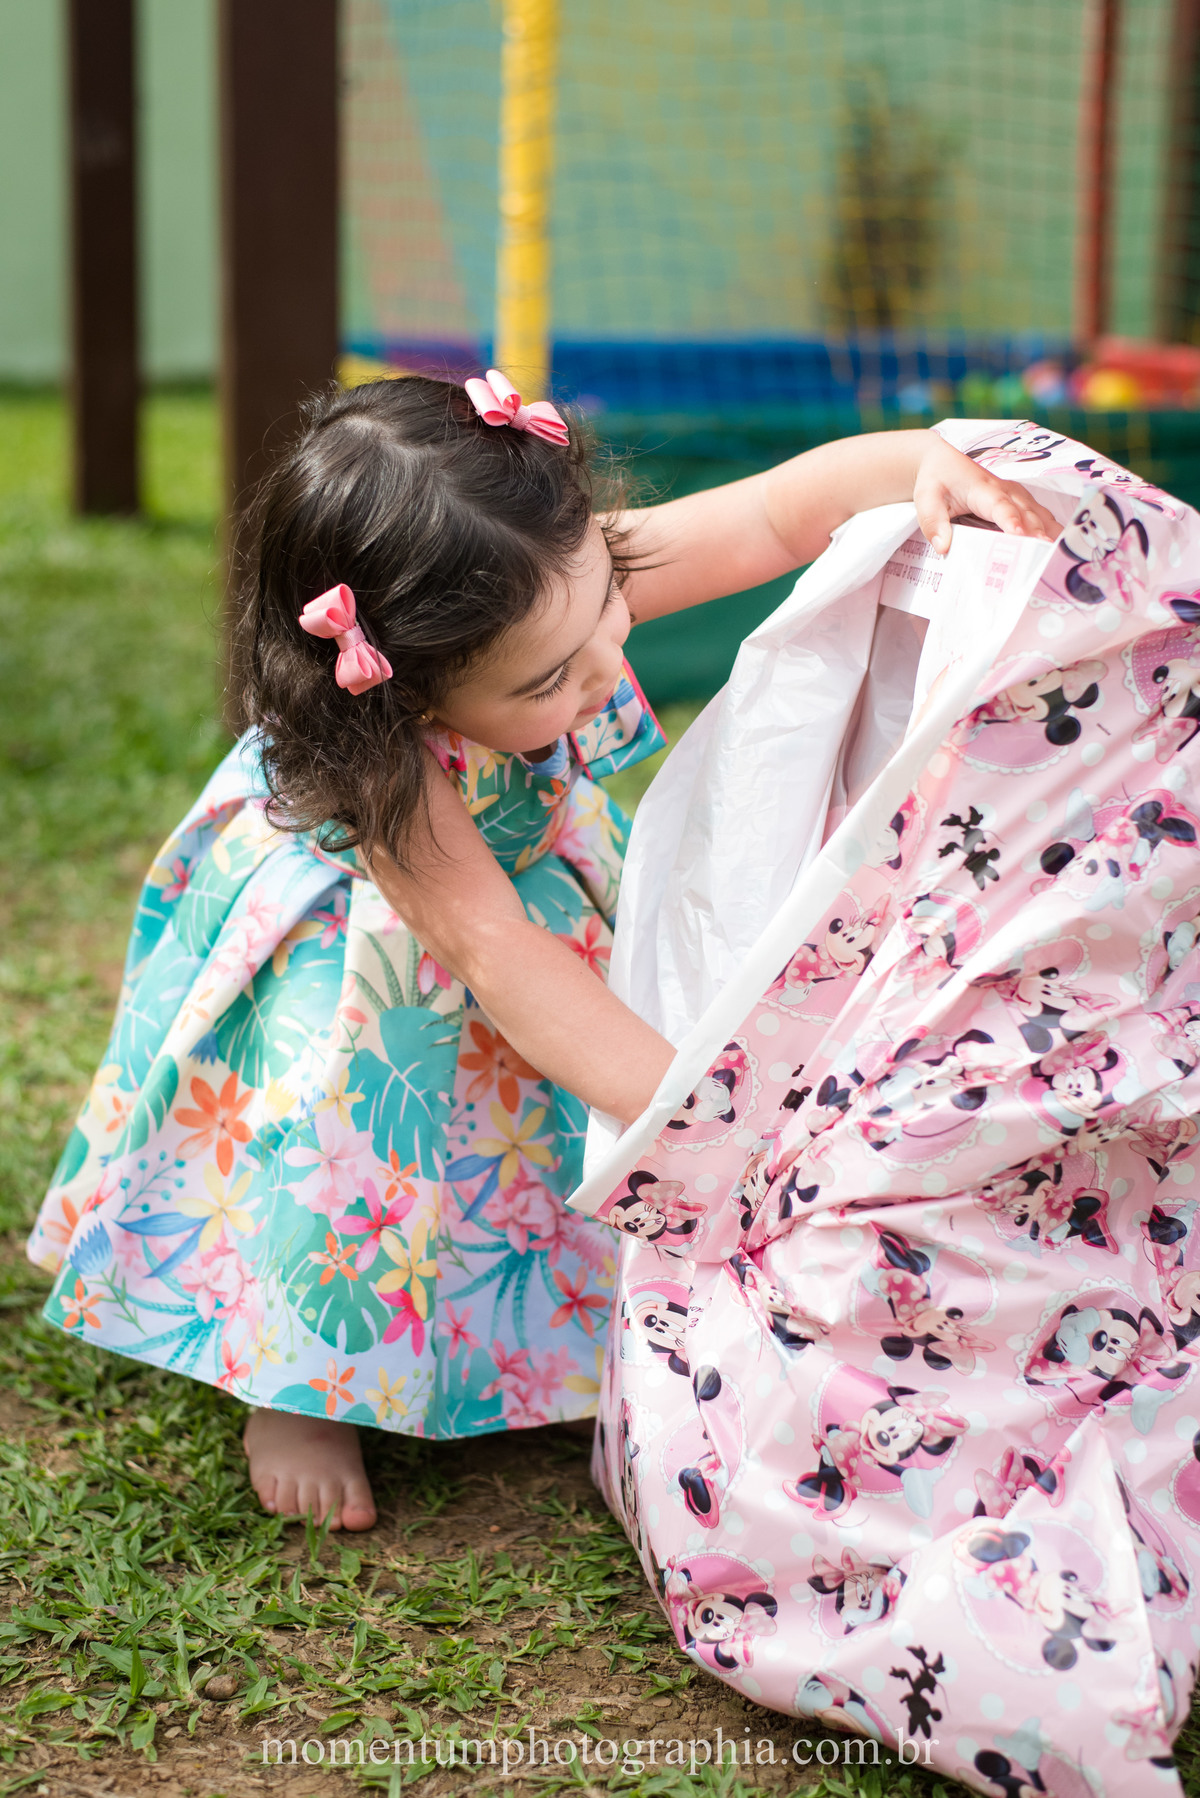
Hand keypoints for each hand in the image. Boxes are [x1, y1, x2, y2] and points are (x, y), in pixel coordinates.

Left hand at [913, 436, 1058, 555]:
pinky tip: (1061, 549)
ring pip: (1039, 514)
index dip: (1010, 519)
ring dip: (1051, 532)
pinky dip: (1051, 530)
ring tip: (1060, 555)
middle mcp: (1006, 491)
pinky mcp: (1022, 502)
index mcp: (983, 489)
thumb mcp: (927, 499)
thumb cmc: (936, 480)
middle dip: (1038, 533)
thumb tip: (943, 548)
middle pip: (1026, 514)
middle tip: (1046, 556)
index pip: (1000, 506)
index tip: (1019, 534)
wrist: (944, 462)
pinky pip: (1041, 517)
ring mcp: (1017, 496)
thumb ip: (934, 522)